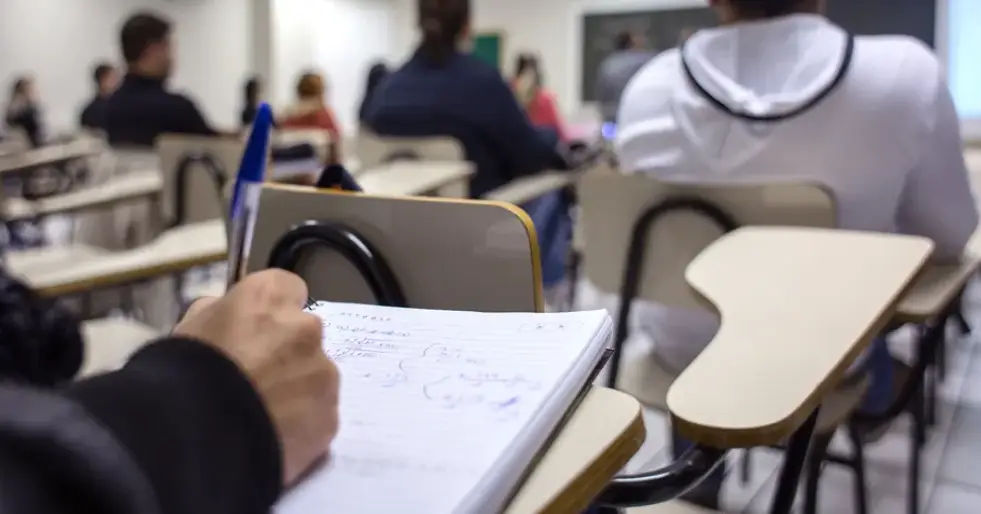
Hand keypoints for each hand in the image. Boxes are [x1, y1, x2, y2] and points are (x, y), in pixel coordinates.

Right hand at [173, 269, 338, 484]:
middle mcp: (306, 328)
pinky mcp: (329, 417)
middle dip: (287, 353)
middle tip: (256, 379)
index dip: (272, 311)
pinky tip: (272, 436)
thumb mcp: (189, 328)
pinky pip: (318, 416)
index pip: (287, 289)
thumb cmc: (185, 375)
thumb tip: (227, 315)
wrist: (194, 437)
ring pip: (316, 377)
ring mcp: (323, 374)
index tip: (257, 330)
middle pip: (305, 335)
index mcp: (270, 298)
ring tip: (261, 414)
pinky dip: (302, 424)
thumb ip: (218, 312)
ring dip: (297, 389)